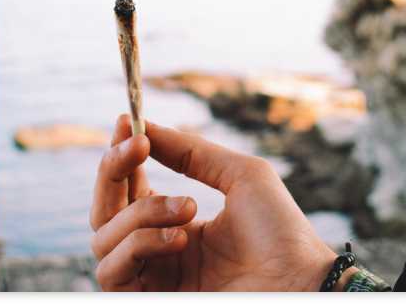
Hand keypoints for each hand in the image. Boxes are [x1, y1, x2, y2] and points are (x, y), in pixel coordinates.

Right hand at [90, 115, 349, 290]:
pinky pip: (112, 270)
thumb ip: (191, 152)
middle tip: (136, 145)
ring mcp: (152, 280)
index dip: (122, 156)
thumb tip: (144, 125)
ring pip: (104, 238)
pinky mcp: (146, 301)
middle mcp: (158, 252)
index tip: (128, 120)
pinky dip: (141, 243)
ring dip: (142, 211)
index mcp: (176, 224)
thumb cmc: (280, 232)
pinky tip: (180, 237)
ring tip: (188, 208)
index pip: (129, 190)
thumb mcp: (238, 175)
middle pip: (103, 211)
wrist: (301, 283)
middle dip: (113, 170)